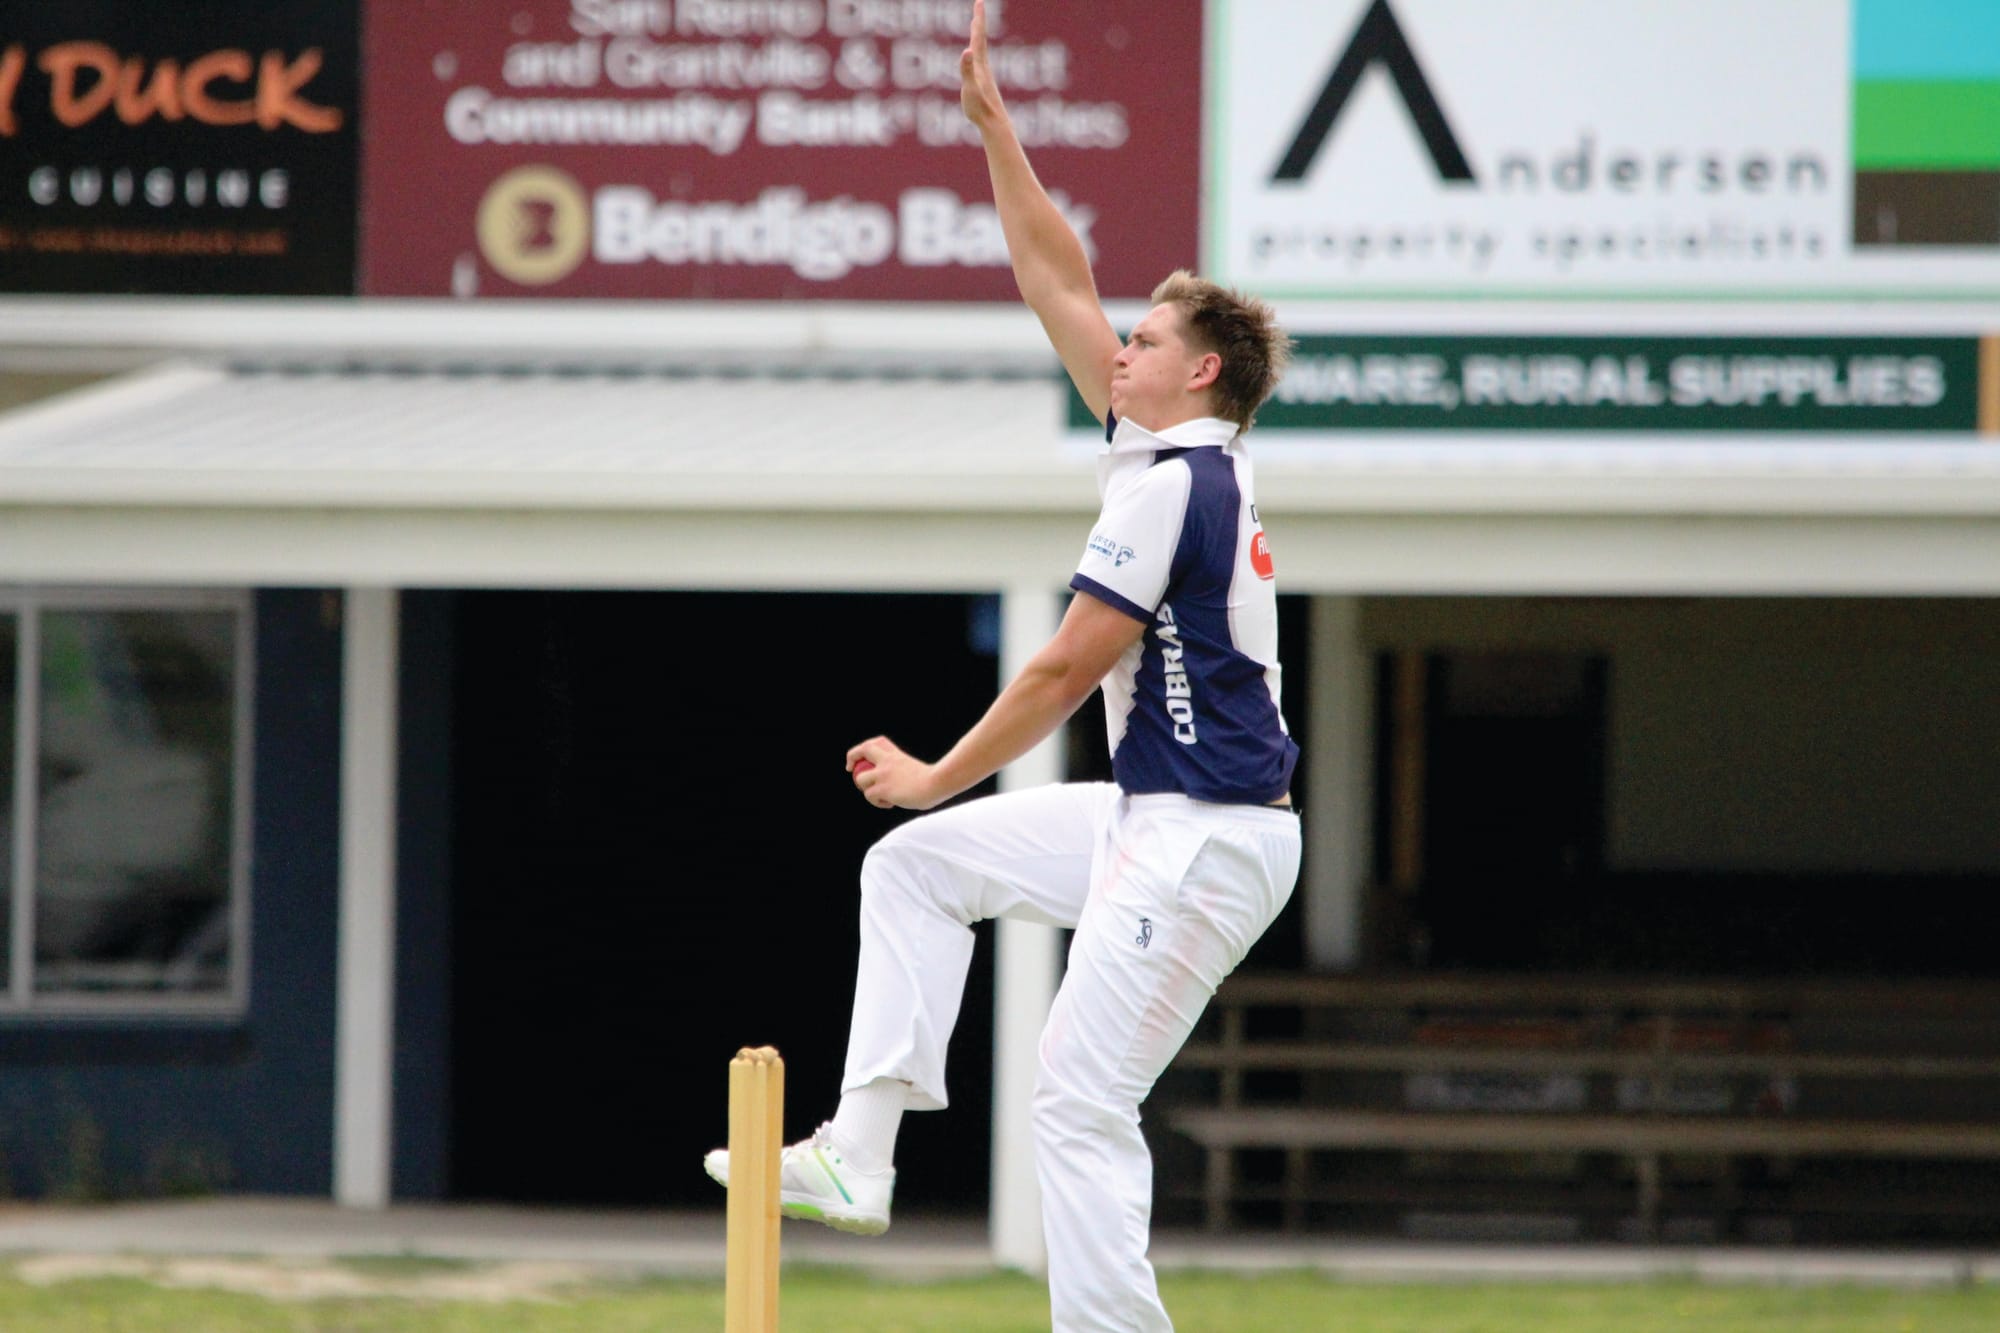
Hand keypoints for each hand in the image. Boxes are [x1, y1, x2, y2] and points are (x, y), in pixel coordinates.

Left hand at [847, 736, 942, 809]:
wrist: (936, 783)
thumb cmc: (934, 781)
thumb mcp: (915, 770)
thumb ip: (902, 773)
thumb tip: (898, 787)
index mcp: (896, 755)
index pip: (877, 742)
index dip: (866, 748)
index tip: (861, 758)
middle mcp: (887, 761)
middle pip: (862, 750)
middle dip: (852, 757)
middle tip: (851, 770)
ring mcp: (883, 774)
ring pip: (860, 779)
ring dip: (867, 789)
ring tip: (881, 796)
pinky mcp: (882, 788)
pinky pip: (869, 796)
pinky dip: (877, 802)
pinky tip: (890, 803)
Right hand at [959, 0, 1005, 130]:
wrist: (994, 124)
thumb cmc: (980, 109)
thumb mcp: (970, 88)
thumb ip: (967, 70)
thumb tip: (967, 51)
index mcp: (980, 65)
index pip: (978, 37)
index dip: (978, 18)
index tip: (979, 2)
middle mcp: (983, 67)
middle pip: (980, 39)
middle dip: (978, 21)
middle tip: (978, 6)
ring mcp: (984, 75)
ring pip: (980, 50)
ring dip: (977, 35)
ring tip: (975, 26)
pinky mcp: (983, 83)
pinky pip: (977, 62)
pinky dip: (975, 53)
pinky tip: (975, 56)